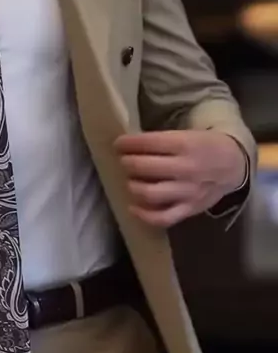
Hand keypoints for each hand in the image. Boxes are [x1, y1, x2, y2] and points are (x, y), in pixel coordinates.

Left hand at [115, 130, 246, 227]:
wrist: (233, 166)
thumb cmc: (204, 147)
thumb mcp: (188, 135)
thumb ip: (162, 141)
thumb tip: (128, 146)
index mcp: (186, 144)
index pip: (149, 143)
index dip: (128, 143)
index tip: (118, 144)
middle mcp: (186, 169)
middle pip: (145, 167)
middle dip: (127, 163)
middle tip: (123, 161)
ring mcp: (187, 192)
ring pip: (150, 193)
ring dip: (133, 186)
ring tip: (130, 181)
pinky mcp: (189, 209)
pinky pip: (163, 218)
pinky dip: (144, 215)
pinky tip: (133, 207)